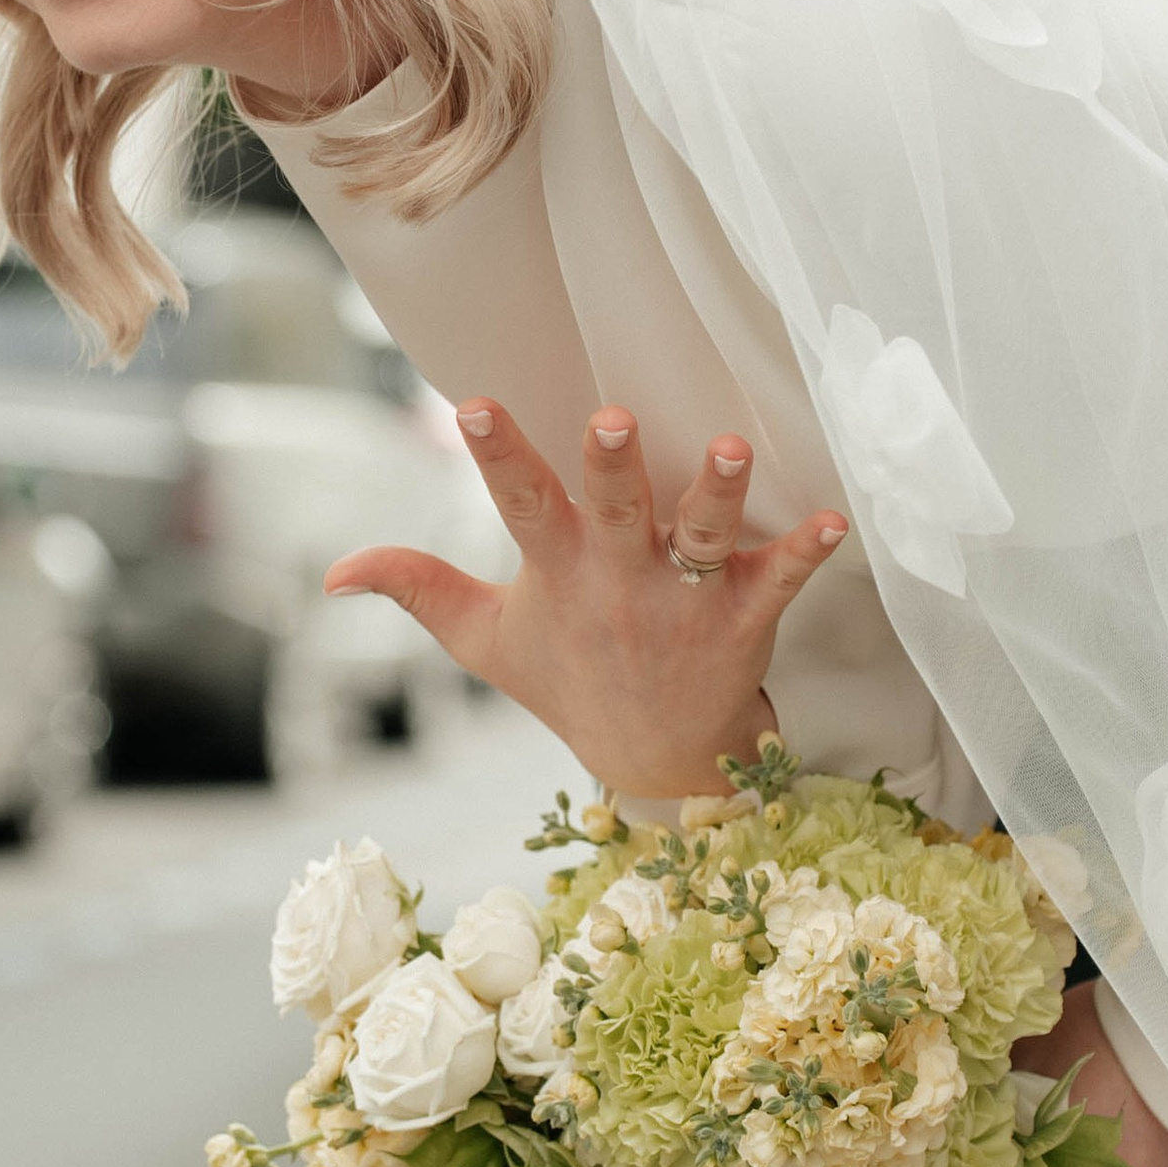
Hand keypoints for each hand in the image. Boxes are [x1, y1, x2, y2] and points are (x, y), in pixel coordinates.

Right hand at [324, 403, 847, 798]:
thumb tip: (332, 572)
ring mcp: (684, 604)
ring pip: (701, 539)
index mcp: (558, 575)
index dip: (496, 456)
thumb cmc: (570, 682)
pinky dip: (806, 552)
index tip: (472, 404)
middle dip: (614, 468)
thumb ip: (417, 590)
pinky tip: (835, 520)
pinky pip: (779, 580)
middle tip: (612, 419)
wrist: (660, 762)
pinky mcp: (743, 622)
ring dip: (716, 494)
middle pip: (616, 514)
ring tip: (731, 448)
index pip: (518, 506)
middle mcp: (620, 583)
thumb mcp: (486, 641)